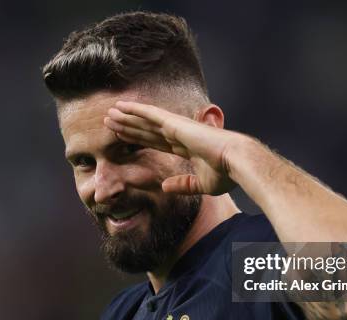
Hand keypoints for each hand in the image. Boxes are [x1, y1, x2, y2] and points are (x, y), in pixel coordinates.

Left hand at [104, 101, 242, 195]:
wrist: (237, 162)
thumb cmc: (226, 174)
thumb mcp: (201, 185)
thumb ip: (183, 184)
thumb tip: (165, 187)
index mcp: (185, 148)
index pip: (156, 141)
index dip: (139, 138)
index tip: (124, 137)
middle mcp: (179, 135)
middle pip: (146, 129)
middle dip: (128, 126)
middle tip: (110, 122)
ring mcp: (177, 127)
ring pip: (145, 121)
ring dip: (126, 117)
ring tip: (110, 114)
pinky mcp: (176, 124)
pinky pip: (151, 114)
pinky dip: (135, 109)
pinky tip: (122, 106)